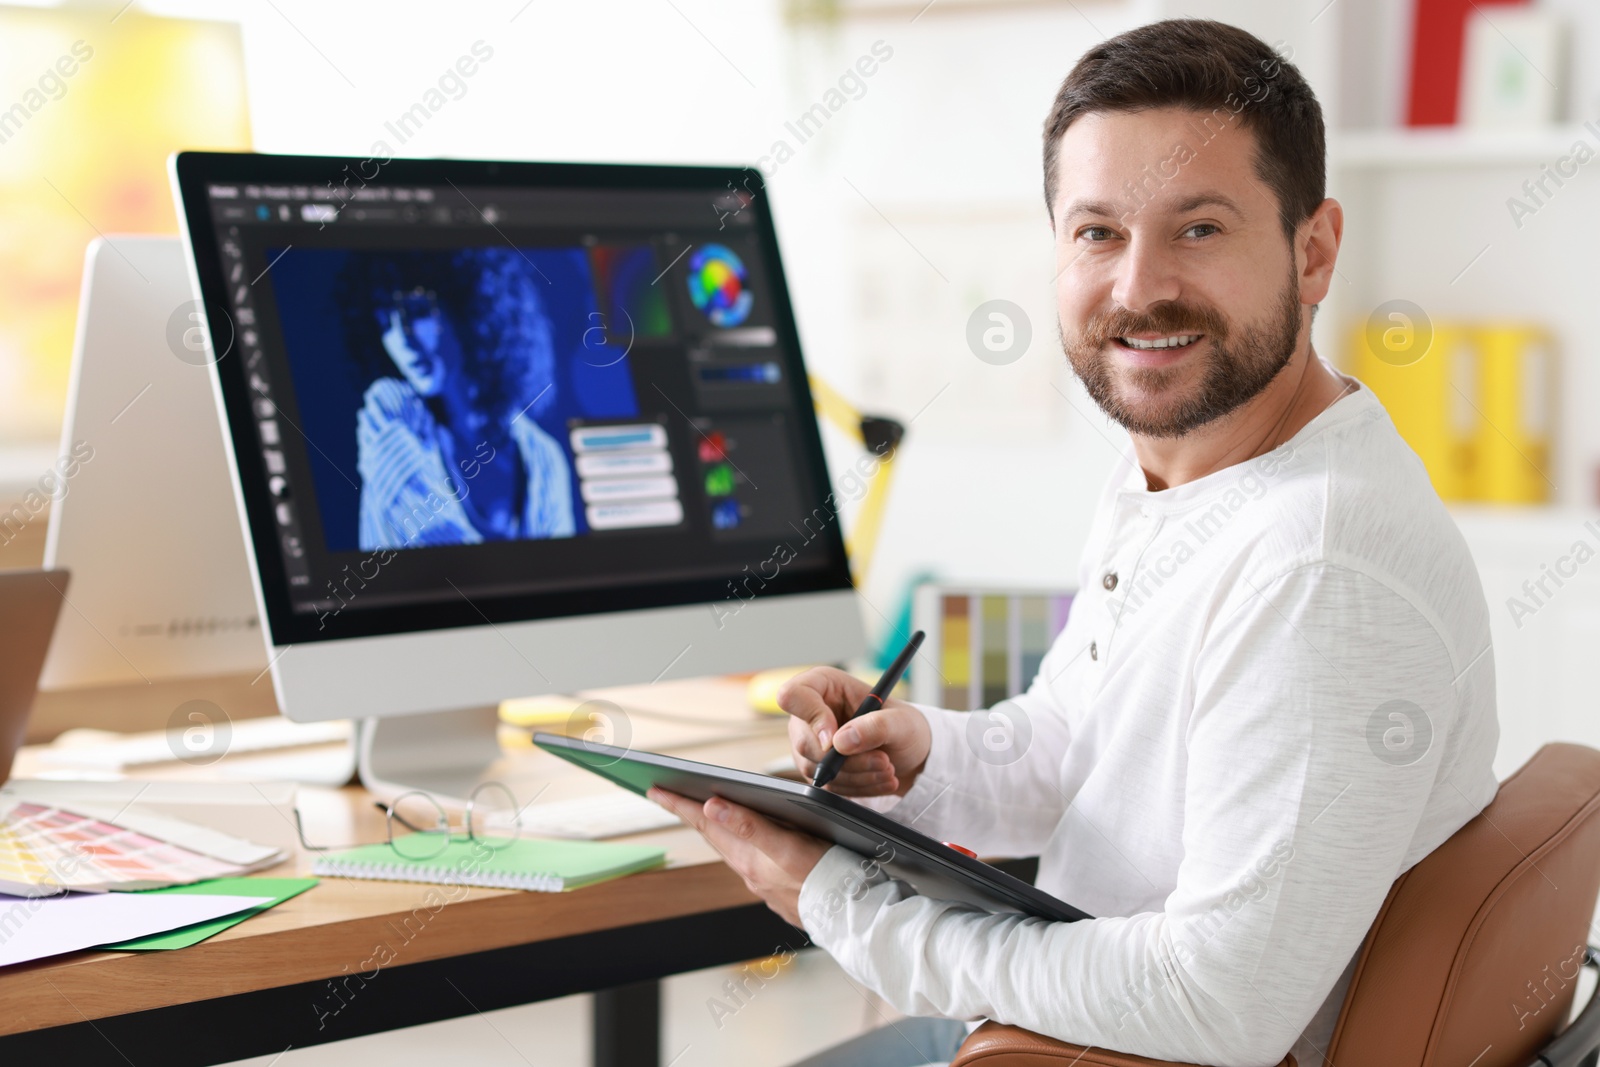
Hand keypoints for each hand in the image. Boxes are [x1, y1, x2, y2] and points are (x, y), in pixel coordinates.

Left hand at [647, 788, 827, 926]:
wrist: (854, 919)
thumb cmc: (827, 878)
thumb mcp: (788, 847)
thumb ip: (750, 826)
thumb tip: (711, 805)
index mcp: (749, 858)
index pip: (705, 823)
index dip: (679, 804)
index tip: (655, 789)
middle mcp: (751, 872)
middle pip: (714, 836)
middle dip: (690, 813)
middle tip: (668, 795)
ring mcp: (766, 884)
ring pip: (732, 849)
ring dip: (714, 829)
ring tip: (702, 813)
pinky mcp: (782, 891)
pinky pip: (752, 861)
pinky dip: (741, 844)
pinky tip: (746, 842)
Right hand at [778, 666, 930, 797]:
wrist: (908, 752)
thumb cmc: (903, 726)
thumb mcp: (901, 721)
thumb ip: (875, 726)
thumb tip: (840, 742)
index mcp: (824, 685)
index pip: (792, 695)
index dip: (811, 718)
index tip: (837, 740)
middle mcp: (810, 714)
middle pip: (804, 742)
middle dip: (846, 760)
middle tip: (882, 761)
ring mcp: (810, 743)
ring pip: (816, 769)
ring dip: (857, 775)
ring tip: (888, 769)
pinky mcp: (816, 769)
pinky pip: (827, 786)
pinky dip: (858, 786)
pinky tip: (881, 779)